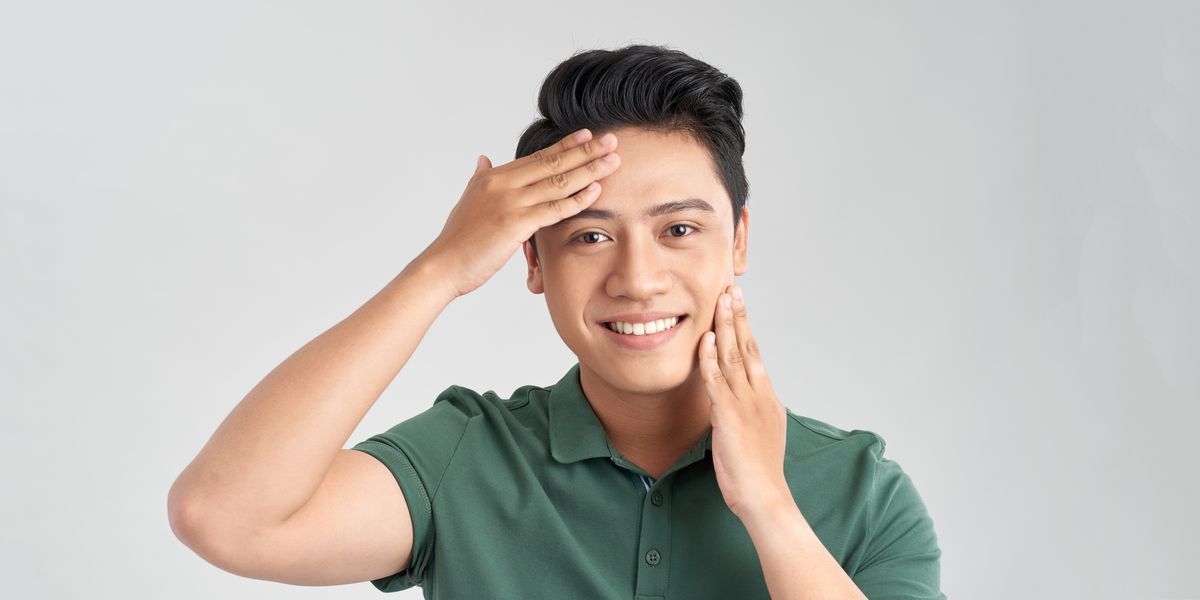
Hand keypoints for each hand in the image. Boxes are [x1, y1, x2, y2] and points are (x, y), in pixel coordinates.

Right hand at [420, 128, 621, 297]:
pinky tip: (596, 191)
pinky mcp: (515, 223)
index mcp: (495, 177)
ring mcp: (510, 202)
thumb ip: (480, 177)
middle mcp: (503, 183)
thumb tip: (483, 158)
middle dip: (585, 151)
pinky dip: (578, 199)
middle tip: (611, 141)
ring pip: (558, 182)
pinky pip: (554, 209)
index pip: (538, 157)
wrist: (443, 265)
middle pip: (552, 163)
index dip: (565, 145)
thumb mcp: (469, 199)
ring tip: (613, 161)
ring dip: (589, 170)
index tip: (587, 134)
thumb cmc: (458, 239)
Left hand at [699, 284, 790, 520]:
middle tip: (732, 289)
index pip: (755, 353)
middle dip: (738, 316)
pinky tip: (706, 339)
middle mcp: (759, 394)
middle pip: (747, 346)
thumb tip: (741, 398)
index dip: (745, 327)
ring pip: (733, 356)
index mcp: (767, 396)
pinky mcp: (728, 415)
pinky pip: (716, 381)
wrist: (764, 495)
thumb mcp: (760, 432)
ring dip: (725, 327)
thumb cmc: (759, 471)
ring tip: (721, 301)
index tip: (739, 304)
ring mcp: (745, 403)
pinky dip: (710, 358)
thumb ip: (750, 410)